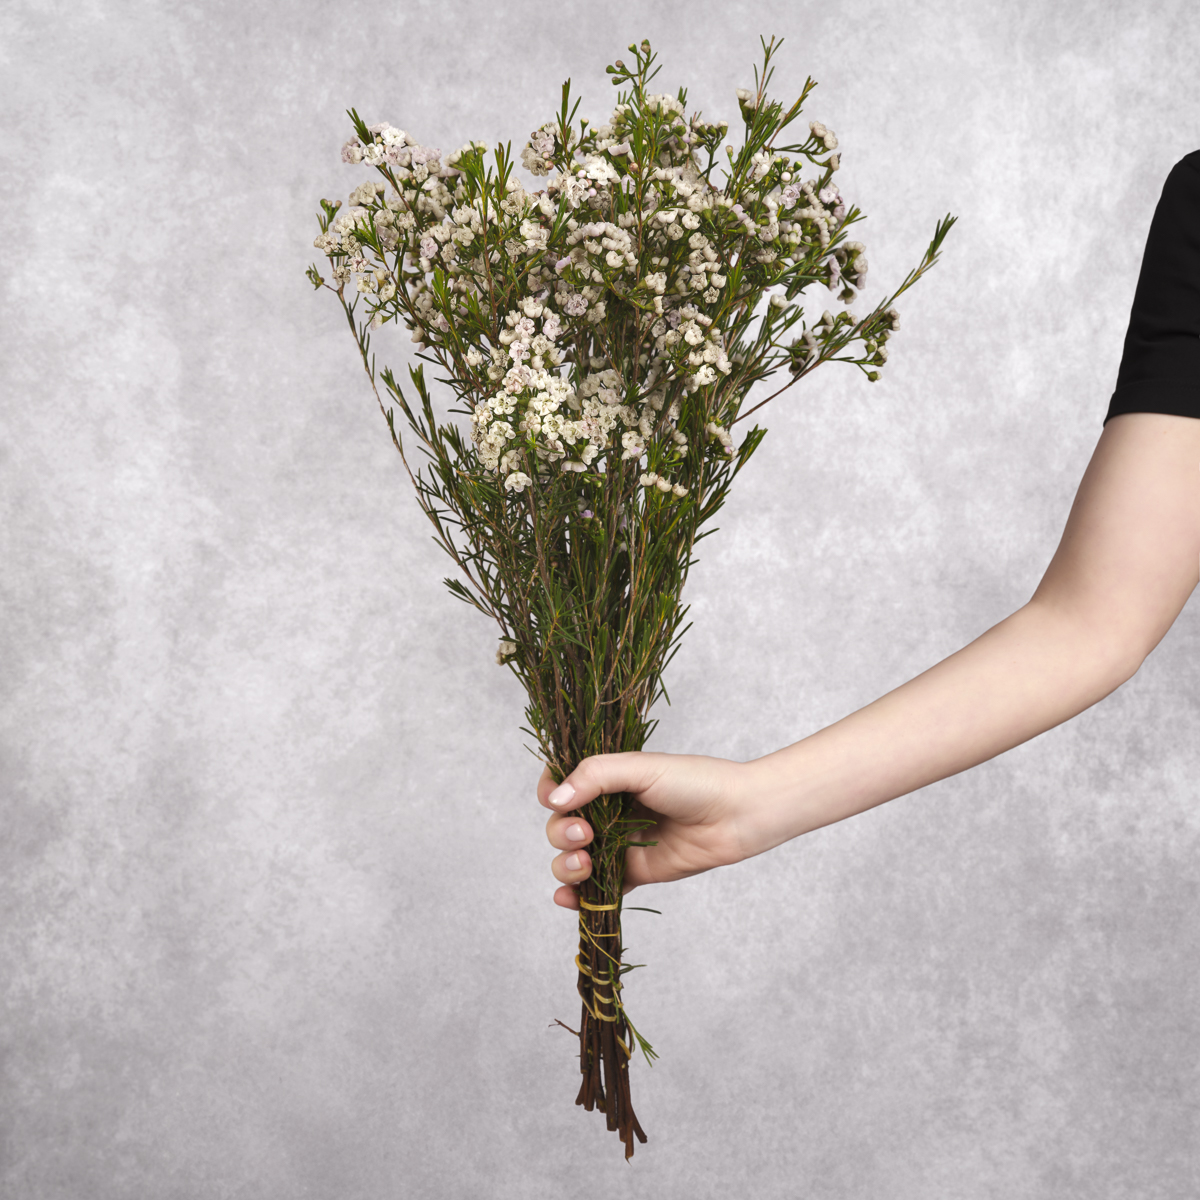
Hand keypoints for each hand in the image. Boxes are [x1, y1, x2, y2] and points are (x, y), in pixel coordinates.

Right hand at [537, 752, 779, 908]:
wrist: (738, 815)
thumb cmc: (695, 782)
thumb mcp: (642, 768)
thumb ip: (596, 777)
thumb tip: (556, 800)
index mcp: (608, 779)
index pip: (561, 784)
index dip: (550, 793)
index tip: (554, 800)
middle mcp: (609, 811)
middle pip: (561, 825)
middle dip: (561, 833)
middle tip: (585, 834)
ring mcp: (619, 844)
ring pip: (572, 859)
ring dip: (565, 865)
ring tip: (584, 865)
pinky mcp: (634, 873)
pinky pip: (597, 889)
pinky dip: (576, 897)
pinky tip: (568, 899)